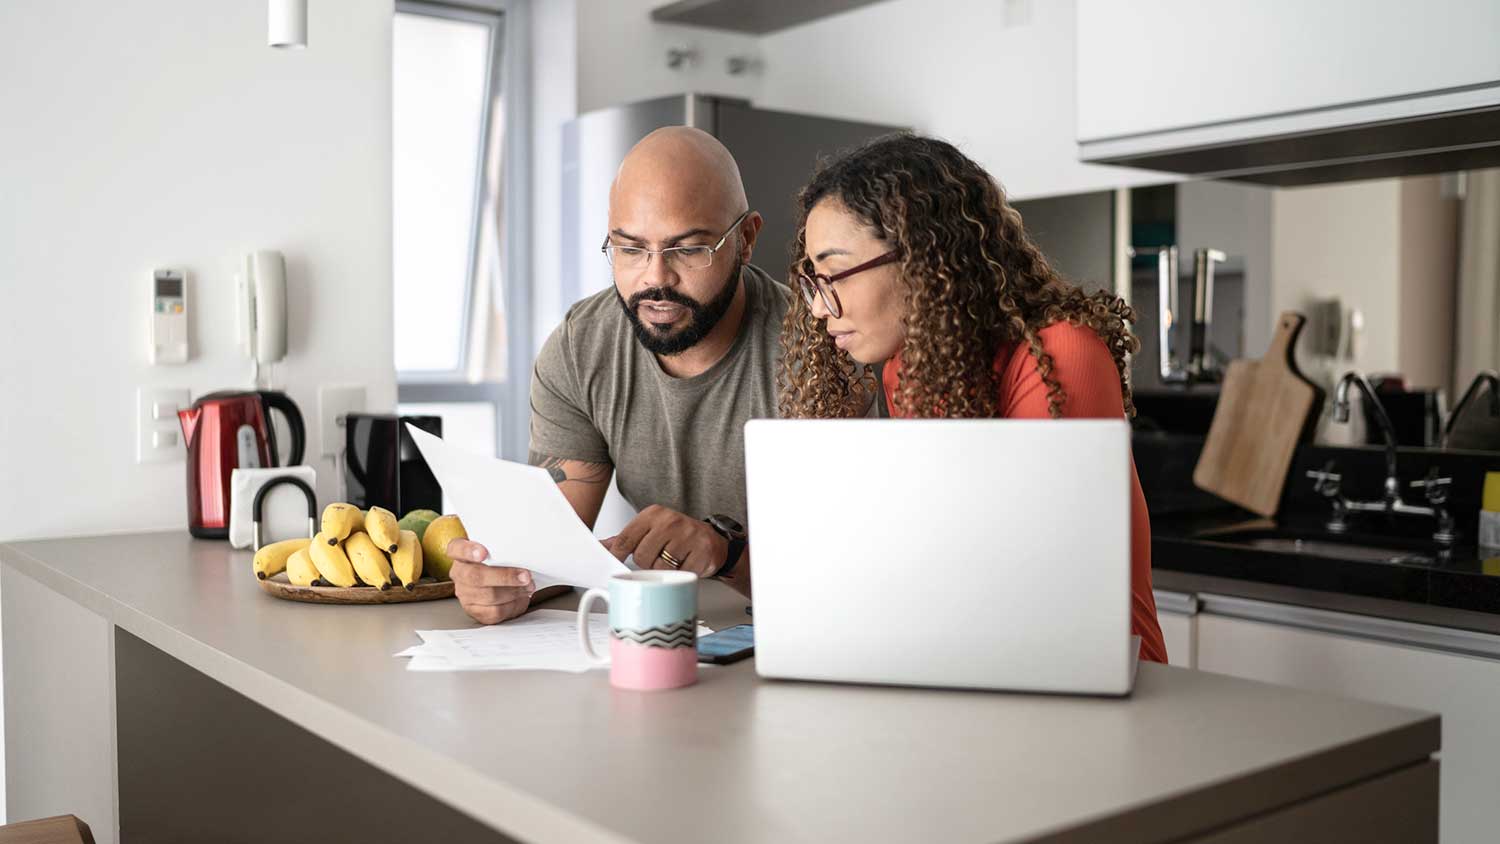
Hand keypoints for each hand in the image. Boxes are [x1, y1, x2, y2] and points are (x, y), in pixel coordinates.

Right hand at [447, 539, 535, 624]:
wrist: (497, 580)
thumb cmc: (497, 560)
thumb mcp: (497, 548)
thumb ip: (503, 548)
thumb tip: (522, 552)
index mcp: (460, 552)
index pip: (456, 549)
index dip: (468, 551)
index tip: (483, 553)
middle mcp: (459, 573)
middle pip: (476, 576)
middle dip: (505, 577)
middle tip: (525, 576)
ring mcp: (465, 594)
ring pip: (489, 596)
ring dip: (514, 591)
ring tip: (528, 586)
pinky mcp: (475, 611)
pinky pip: (495, 611)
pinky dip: (512, 604)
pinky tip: (520, 597)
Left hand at [603, 505, 726, 578]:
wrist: (710, 540)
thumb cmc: (676, 536)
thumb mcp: (649, 530)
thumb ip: (624, 539)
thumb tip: (599, 546)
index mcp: (653, 514)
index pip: (625, 539)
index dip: (618, 555)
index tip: (618, 562)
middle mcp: (670, 521)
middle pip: (641, 557)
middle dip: (647, 563)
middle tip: (659, 556)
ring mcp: (688, 535)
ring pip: (660, 568)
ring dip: (664, 571)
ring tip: (673, 560)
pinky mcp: (701, 552)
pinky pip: (680, 574)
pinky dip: (681, 574)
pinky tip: (685, 563)